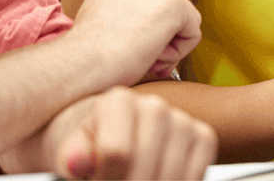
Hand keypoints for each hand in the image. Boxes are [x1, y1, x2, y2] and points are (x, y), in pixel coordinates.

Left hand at [42, 87, 216, 179]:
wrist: (107, 140)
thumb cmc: (88, 147)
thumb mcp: (70, 151)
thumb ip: (72, 156)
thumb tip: (77, 162)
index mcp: (119, 101)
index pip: (115, 154)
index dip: (103, 179)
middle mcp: (155, 105)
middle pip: (144, 168)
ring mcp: (182, 120)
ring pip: (170, 175)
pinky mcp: (202, 136)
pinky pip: (196, 172)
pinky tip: (158, 180)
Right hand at [68, 0, 201, 87]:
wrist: (83, 63)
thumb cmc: (87, 53)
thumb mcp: (103, 18)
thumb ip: (128, 12)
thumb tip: (153, 28)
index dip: (140, 24)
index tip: (125, 39)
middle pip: (164, 6)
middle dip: (156, 32)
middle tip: (134, 51)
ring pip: (180, 21)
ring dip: (165, 43)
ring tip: (139, 54)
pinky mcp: (174, 3)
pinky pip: (192, 34)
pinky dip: (178, 53)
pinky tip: (151, 55)